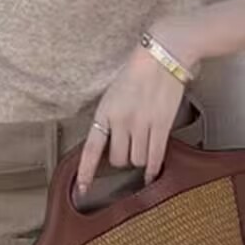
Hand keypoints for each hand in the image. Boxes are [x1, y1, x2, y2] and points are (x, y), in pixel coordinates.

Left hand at [76, 20, 198, 193]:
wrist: (163, 54)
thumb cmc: (138, 70)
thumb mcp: (114, 92)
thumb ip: (111, 117)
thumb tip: (111, 140)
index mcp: (104, 111)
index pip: (91, 148)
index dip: (86, 172)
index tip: (81, 190)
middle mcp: (121, 121)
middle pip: (117, 160)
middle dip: (122, 158)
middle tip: (129, 148)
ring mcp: (142, 124)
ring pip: (137, 160)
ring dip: (139, 158)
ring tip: (144, 145)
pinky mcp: (162, 125)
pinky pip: (155, 157)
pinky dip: (153, 169)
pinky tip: (152, 174)